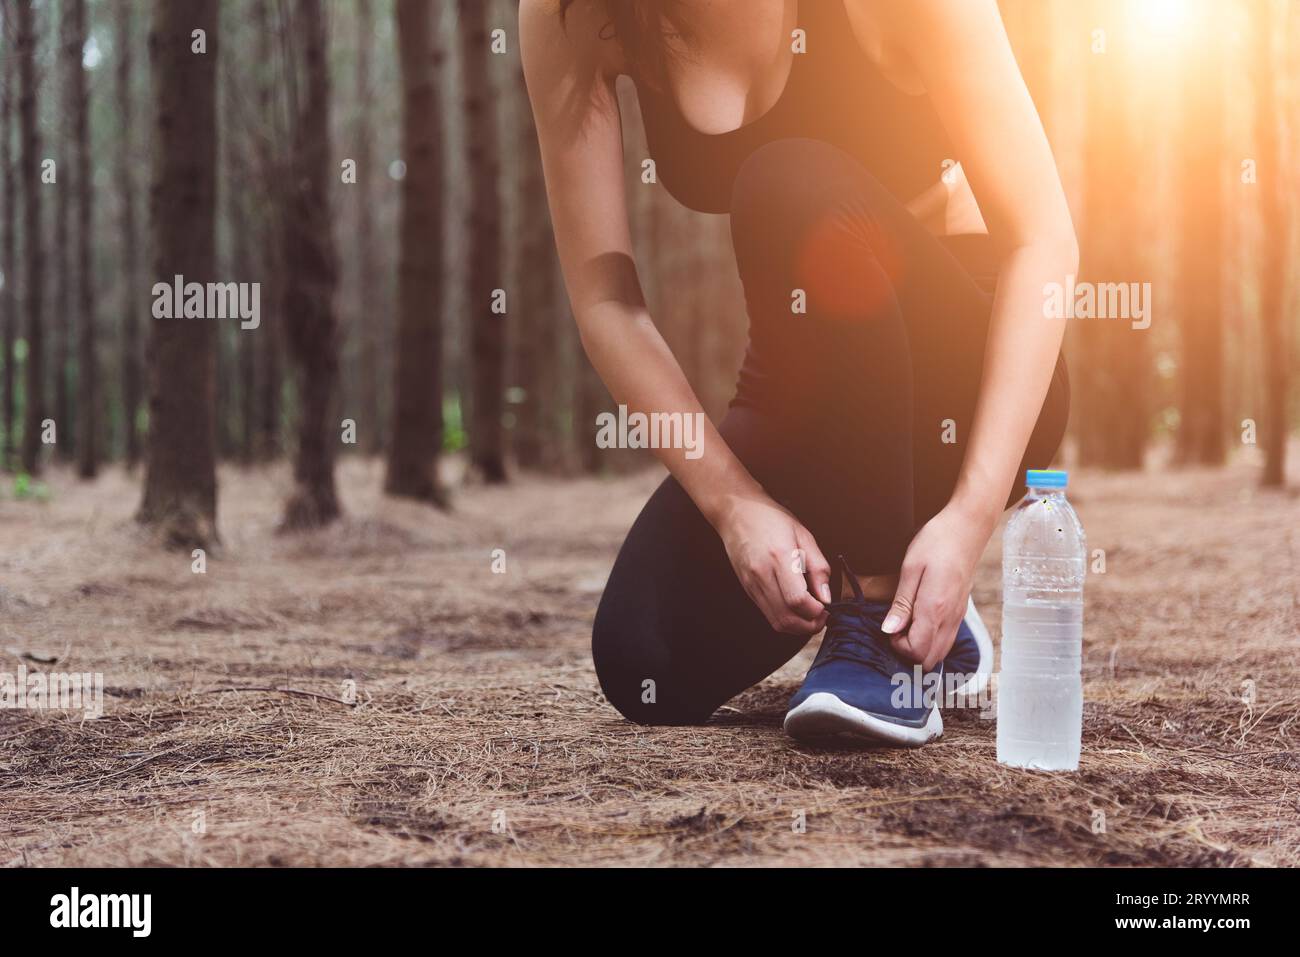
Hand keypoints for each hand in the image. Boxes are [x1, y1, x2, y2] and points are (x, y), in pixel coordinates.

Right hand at [715, 495, 831, 636]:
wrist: (737, 513)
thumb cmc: (772, 519)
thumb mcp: (804, 535)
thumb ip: (818, 567)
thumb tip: (826, 597)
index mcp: (779, 557)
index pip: (798, 600)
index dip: (816, 611)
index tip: (826, 607)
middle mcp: (762, 574)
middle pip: (787, 618)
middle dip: (809, 625)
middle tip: (822, 616)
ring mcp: (752, 584)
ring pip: (777, 622)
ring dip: (798, 626)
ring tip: (810, 615)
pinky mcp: (748, 589)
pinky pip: (768, 614)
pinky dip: (785, 619)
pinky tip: (795, 608)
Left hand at [882, 502, 992, 668]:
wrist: (967, 529)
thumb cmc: (936, 543)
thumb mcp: (911, 568)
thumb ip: (901, 603)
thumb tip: (889, 630)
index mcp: (934, 608)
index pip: (917, 651)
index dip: (897, 646)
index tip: (889, 628)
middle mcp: (950, 619)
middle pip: (929, 660)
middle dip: (908, 652)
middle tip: (896, 628)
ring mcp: (958, 617)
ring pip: (940, 653)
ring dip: (920, 648)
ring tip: (907, 624)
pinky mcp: (960, 612)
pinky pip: (946, 640)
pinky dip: (931, 640)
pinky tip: (919, 620)